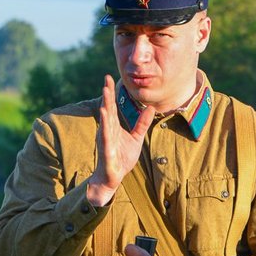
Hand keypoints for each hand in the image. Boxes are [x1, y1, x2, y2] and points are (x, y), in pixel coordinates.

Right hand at [86, 75, 153, 205]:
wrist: (113, 177)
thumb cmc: (122, 157)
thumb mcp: (136, 138)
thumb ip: (141, 124)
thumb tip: (151, 108)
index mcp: (113, 126)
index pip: (111, 106)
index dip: (111, 92)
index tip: (109, 77)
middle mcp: (107, 130)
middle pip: (107, 108)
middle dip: (107, 94)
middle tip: (106, 78)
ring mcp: (105, 139)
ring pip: (105, 120)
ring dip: (105, 105)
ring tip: (105, 92)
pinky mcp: (106, 150)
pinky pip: (105, 136)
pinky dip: (105, 125)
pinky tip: (104, 114)